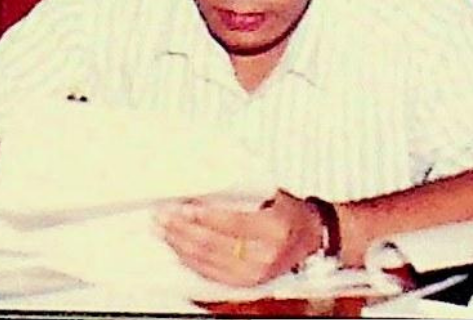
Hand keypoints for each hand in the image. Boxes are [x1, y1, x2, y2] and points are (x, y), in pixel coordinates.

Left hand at [156, 191, 324, 286]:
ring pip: (207, 260)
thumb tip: (201, 188)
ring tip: (162, 229)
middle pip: (213, 244)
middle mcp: (264, 255)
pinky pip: (210, 274)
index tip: (183, 206)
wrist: (310, 239)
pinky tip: (177, 248)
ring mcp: (253, 274)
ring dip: (180, 244)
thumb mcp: (272, 194)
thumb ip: (241, 193)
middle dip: (182, 229)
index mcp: (273, 229)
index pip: (230, 223)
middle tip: (163, 215)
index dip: (203, 215)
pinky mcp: (245, 283)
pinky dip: (189, 260)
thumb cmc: (290, 213)